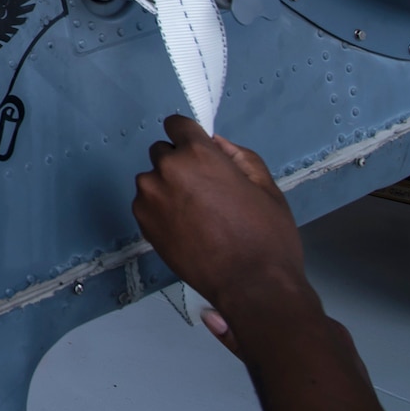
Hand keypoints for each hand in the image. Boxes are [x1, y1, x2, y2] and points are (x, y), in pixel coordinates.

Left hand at [132, 116, 307, 350]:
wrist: (252, 285)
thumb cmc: (267, 237)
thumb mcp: (266, 188)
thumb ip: (240, 157)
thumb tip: (216, 142)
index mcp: (198, 154)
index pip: (177, 125)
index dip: (189, 138)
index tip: (198, 152)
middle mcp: (167, 169)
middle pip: (164, 153)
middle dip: (181, 165)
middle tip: (206, 193)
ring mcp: (150, 196)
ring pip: (154, 180)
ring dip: (169, 188)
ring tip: (198, 216)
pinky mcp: (142, 221)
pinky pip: (147, 204)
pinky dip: (161, 210)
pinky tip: (186, 230)